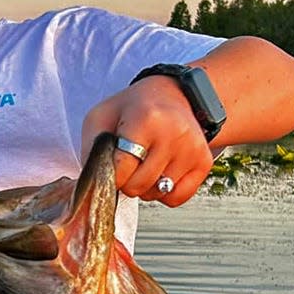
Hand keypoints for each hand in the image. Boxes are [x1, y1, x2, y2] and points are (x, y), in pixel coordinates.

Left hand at [81, 75, 215, 205]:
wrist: (176, 95)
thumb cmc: (135, 108)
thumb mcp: (102, 116)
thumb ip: (90, 149)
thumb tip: (92, 184)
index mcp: (147, 118)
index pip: (121, 170)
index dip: (110, 175)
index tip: (112, 165)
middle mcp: (174, 134)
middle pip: (138, 186)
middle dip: (127, 181)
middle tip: (129, 163)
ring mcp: (192, 149)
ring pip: (157, 194)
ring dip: (145, 187)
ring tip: (146, 163)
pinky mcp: (203, 162)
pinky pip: (176, 198)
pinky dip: (164, 193)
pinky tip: (161, 172)